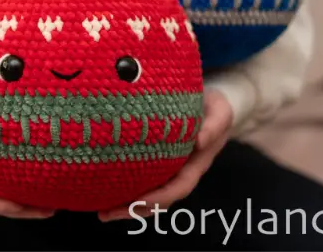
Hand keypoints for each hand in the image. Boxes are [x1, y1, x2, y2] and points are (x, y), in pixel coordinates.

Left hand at [98, 89, 232, 220]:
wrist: (214, 107)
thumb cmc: (216, 109)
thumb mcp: (220, 113)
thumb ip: (213, 127)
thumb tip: (200, 141)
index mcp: (196, 165)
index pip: (178, 188)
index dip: (159, 197)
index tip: (137, 201)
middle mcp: (182, 173)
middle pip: (159, 200)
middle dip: (134, 210)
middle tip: (106, 213)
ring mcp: (170, 170)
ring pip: (150, 195)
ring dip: (127, 206)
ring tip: (102, 210)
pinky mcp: (159, 162)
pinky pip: (143, 181)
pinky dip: (126, 189)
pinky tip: (106, 189)